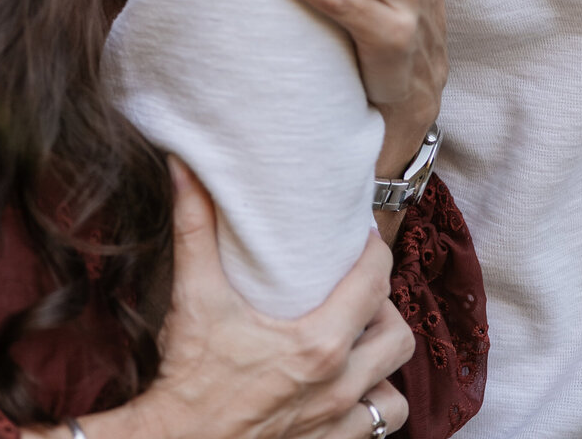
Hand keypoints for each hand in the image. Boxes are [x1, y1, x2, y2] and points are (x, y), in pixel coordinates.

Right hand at [34, 160, 411, 438]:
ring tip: (359, 344)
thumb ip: (194, 227)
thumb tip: (183, 169)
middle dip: (385, 309)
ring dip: (383, 366)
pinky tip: (348, 391)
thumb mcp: (194, 294)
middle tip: (359, 290)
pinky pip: (376, 430)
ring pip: (395, 393)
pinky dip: (370, 407)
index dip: (374, 251)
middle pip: (397, 336)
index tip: (361, 235)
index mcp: (318, 343)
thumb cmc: (190, 374)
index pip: (374, 283)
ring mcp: (336, 423)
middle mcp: (338, 385)